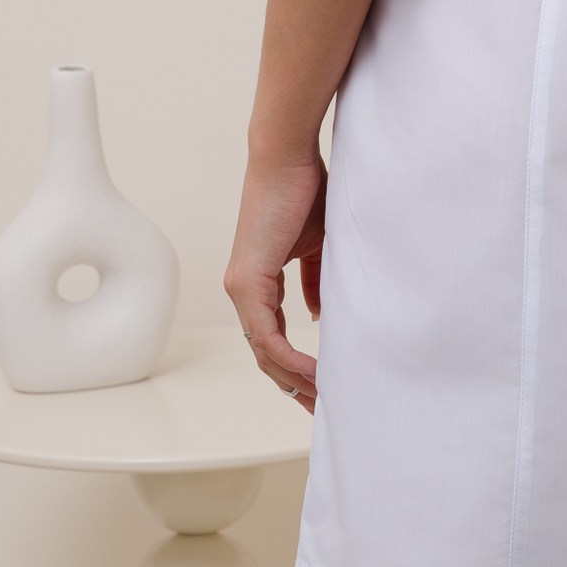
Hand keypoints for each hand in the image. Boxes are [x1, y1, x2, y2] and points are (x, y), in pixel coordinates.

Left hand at [225, 151, 324, 409]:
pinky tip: (315, 374)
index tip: (324, 384)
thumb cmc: (304, 190)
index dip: (296, 366)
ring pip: (264, 352)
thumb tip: (318, 315)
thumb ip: (315, 281)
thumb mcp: (317, 245)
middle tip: (324, 409)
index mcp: (258, 282)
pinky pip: (268, 336)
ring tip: (324, 399)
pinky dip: (291, 359)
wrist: (287, 157)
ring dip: (294, 380)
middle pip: (266, 355)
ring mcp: (242, 288)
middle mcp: (243, 291)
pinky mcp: (248, 282)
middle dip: (295, 386)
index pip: (273, 338)